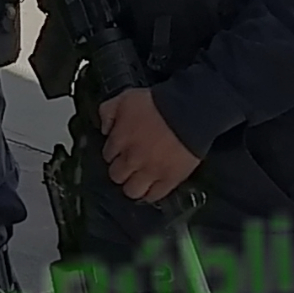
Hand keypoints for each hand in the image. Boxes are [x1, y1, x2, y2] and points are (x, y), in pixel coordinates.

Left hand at [98, 89, 200, 203]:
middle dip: (120, 171)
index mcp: (119, 139)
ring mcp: (150, 172)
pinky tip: (151, 189)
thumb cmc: (158, 102)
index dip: (114, 153)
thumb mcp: (126, 97)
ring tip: (138, 181)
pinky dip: (151, 194)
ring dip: (133, 186)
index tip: (120, 151)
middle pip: (116, 176)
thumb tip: (104, 129)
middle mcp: (131, 159)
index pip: (107, 155)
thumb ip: (108, 112)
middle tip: (128, 166)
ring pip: (132, 191)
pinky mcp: (169, 179)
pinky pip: (155, 195)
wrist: (189, 111)